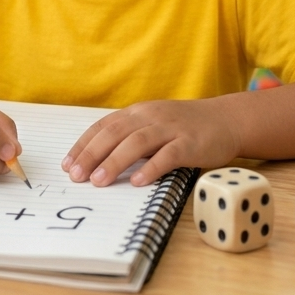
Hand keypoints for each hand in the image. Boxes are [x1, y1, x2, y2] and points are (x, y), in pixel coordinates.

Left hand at [62, 98, 241, 187]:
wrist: (226, 120)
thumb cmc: (185, 127)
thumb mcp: (153, 125)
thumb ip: (129, 137)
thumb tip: (96, 161)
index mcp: (138, 112)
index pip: (103, 126)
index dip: (84, 144)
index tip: (68, 164)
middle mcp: (151, 117)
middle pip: (115, 133)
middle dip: (92, 154)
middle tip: (76, 175)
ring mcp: (171, 129)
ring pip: (137, 142)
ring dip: (114, 162)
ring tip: (98, 181)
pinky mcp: (190, 143)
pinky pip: (168, 155)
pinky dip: (151, 168)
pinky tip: (138, 181)